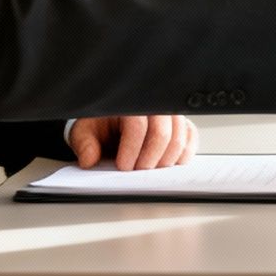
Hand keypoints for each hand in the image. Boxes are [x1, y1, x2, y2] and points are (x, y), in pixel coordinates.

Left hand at [67, 115, 197, 170]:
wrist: (111, 123)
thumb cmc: (100, 126)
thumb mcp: (85, 132)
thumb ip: (85, 145)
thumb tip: (89, 160)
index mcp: (128, 103)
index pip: (137, 124)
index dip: (131, 149)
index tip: (123, 166)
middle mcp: (153, 104)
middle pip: (162, 132)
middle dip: (149, 159)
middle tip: (137, 172)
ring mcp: (170, 113)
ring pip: (179, 137)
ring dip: (165, 160)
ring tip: (149, 170)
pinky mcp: (181, 123)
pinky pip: (191, 137)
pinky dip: (182, 154)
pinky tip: (167, 163)